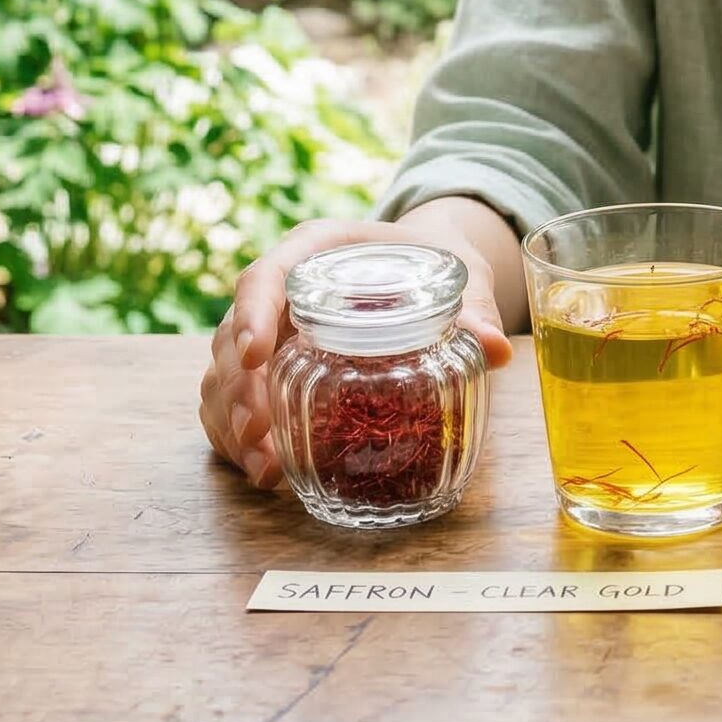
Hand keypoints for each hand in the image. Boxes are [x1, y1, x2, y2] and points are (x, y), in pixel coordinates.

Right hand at [198, 217, 514, 489]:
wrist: (420, 261)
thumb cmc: (431, 259)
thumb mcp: (457, 274)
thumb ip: (474, 309)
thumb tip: (500, 350)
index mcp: (314, 250)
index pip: (265, 274)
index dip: (251, 314)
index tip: (254, 356)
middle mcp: (278, 290)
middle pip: (232, 337)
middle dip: (239, 390)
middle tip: (261, 435)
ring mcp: (267, 332)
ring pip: (222, 377)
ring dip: (234, 424)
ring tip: (265, 469)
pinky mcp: (267, 370)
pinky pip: (231, 404)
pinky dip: (238, 438)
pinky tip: (264, 471)